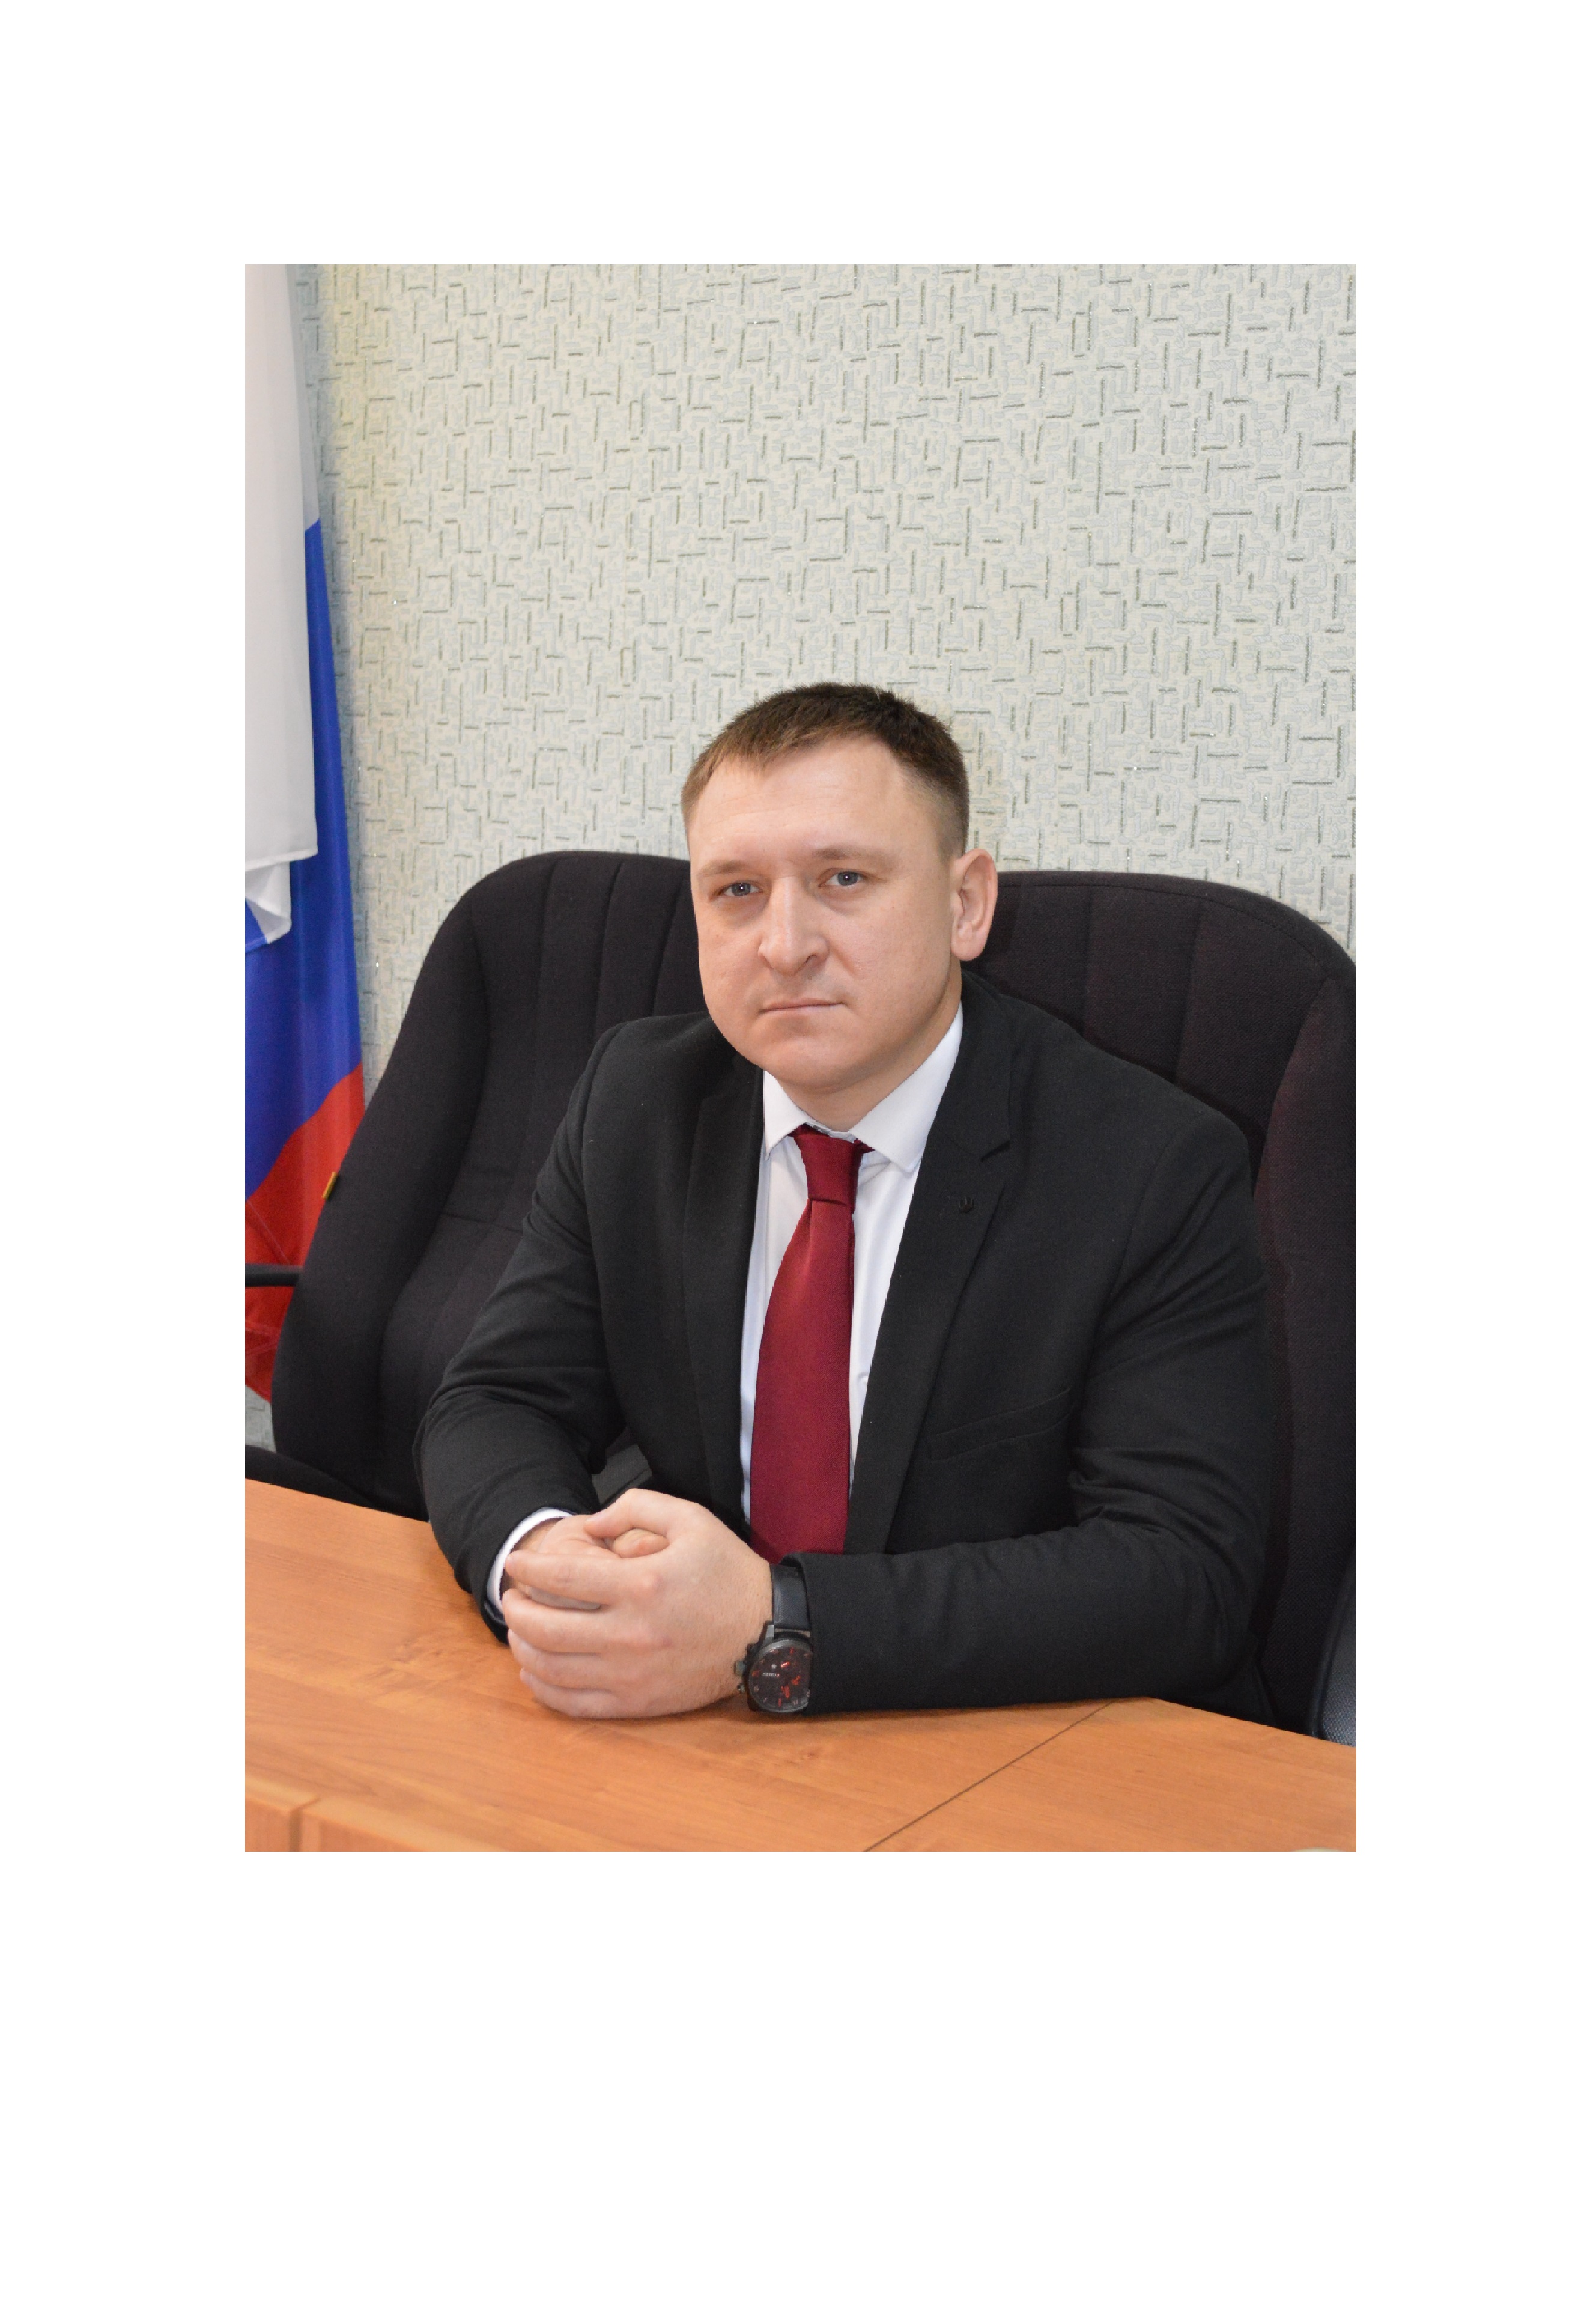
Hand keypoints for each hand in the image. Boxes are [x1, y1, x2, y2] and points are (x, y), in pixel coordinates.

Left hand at [500, 1489, 773, 1719]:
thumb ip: (636, 1508)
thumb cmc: (728, 1574)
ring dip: (523, 1649)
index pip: (561, 1577)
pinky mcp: (638, 1702)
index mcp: (642, 1584)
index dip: (527, 1569)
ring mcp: (632, 1673)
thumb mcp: (691, 1519)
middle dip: (516, 1611)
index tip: (514, 1565)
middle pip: (545, 1628)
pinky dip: (543, 1688)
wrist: (769, 1633)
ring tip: (518, 1631)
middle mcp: (631, 1633)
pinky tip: (535, 1670)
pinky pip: (574, 1704)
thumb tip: (590, 1525)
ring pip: (552, 1669)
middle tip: (511, 1598)